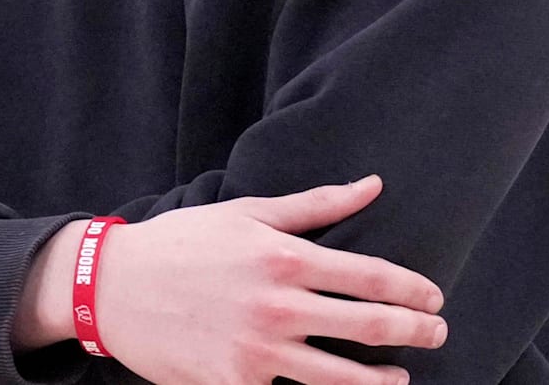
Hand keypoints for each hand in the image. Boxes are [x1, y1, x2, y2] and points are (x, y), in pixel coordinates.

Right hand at [22, 175, 447, 384]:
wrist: (111, 288)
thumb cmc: (181, 244)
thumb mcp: (244, 213)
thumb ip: (314, 205)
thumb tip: (373, 185)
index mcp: (283, 258)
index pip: (374, 277)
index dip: (415, 290)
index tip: (433, 296)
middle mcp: (277, 307)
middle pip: (373, 327)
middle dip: (417, 332)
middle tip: (436, 333)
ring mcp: (258, 353)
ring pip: (346, 378)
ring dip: (386, 379)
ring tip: (401, 376)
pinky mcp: (237, 384)